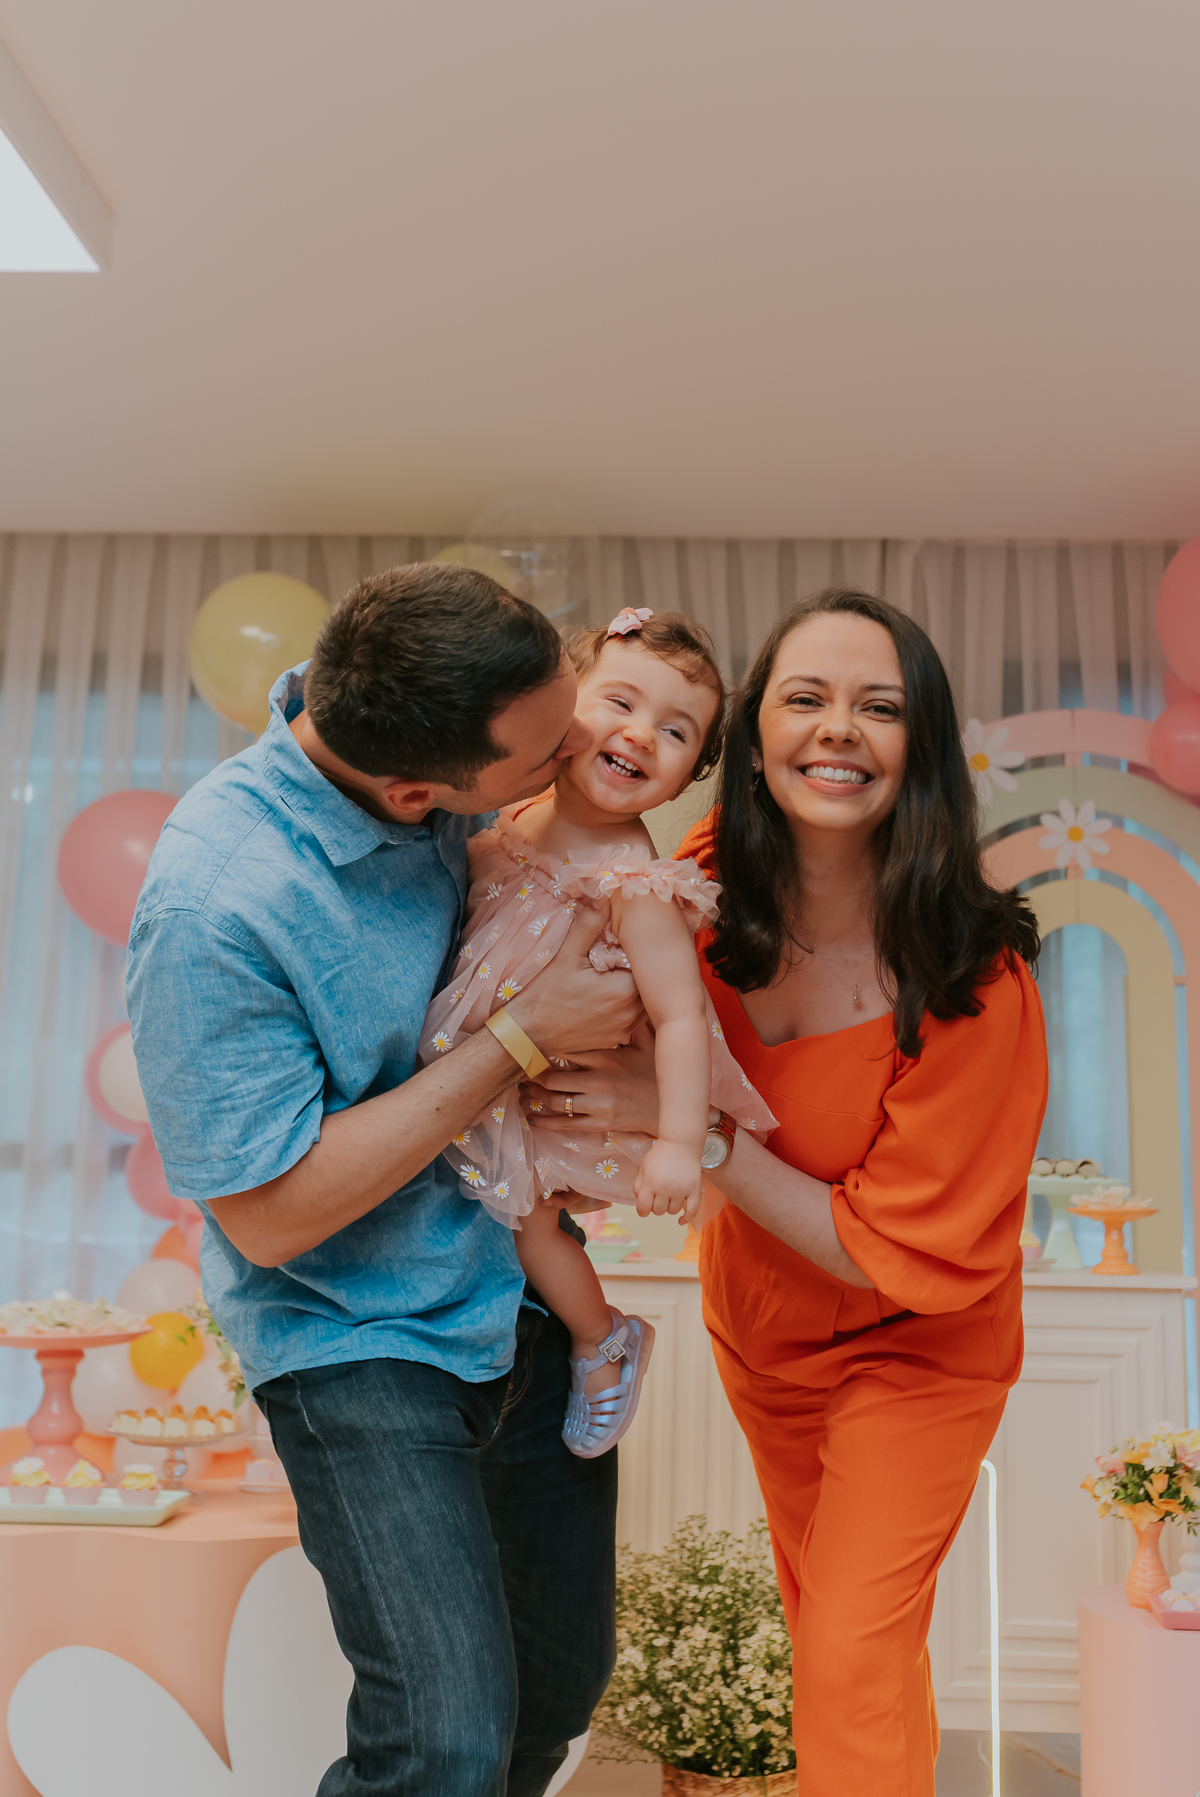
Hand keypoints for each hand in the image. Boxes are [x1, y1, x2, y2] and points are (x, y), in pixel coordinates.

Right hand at [508, 901, 642, 1058]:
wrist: (529, 1033)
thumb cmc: (546, 995)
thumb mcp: (567, 956)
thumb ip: (588, 926)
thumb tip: (603, 898)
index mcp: (624, 990)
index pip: (646, 965)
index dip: (635, 953)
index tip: (619, 949)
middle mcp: (631, 1014)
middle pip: (648, 985)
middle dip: (636, 971)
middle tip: (615, 963)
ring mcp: (625, 1030)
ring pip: (643, 1004)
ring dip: (634, 991)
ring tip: (611, 980)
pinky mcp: (617, 1041)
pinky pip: (632, 1020)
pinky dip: (625, 1009)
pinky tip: (605, 1001)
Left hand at [523, 1019, 660, 1133]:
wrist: (672, 1109)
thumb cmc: (658, 1073)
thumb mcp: (649, 1043)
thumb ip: (633, 1022)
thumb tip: (626, 993)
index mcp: (608, 1058)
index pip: (568, 1048)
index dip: (546, 1044)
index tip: (531, 1040)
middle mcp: (599, 1080)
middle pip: (554, 1078)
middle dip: (533, 1074)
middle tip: (519, 1068)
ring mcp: (598, 1104)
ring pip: (556, 1101)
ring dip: (535, 1097)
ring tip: (523, 1091)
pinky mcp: (600, 1124)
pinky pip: (566, 1124)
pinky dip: (546, 1122)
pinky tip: (532, 1119)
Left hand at [632, 1139, 702, 1218]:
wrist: (681, 1143)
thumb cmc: (660, 1155)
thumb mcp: (643, 1167)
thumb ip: (638, 1185)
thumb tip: (641, 1203)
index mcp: (650, 1183)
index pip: (643, 1208)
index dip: (642, 1211)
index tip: (644, 1210)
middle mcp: (665, 1189)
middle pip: (658, 1211)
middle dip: (656, 1207)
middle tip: (658, 1197)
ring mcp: (681, 1190)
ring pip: (673, 1211)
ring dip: (669, 1207)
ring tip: (669, 1197)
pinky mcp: (694, 1190)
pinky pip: (692, 1211)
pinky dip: (687, 1219)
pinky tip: (681, 1220)